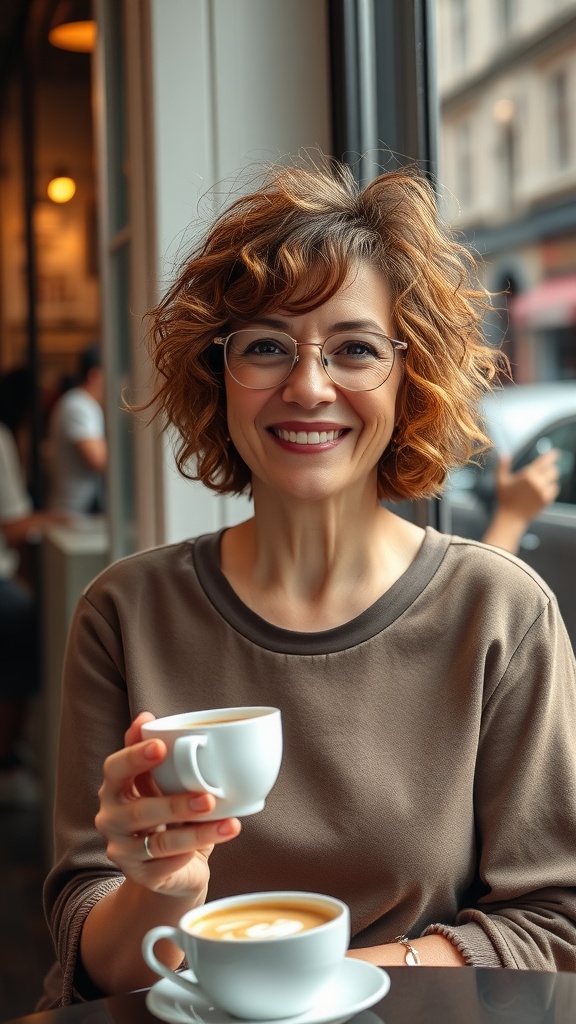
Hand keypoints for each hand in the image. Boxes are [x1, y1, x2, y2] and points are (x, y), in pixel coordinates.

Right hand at [95, 712, 240, 899]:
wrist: (166, 869)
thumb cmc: (165, 814)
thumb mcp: (158, 783)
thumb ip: (154, 753)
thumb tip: (147, 716)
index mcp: (114, 790)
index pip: (115, 770)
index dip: (134, 757)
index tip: (161, 745)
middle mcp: (111, 820)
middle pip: (138, 812)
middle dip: (175, 804)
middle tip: (207, 796)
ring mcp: (124, 852)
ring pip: (160, 843)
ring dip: (196, 833)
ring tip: (227, 822)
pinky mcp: (142, 877)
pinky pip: (167, 866)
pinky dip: (193, 854)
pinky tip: (217, 842)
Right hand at [495, 449, 559, 522]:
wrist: (511, 517)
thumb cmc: (505, 498)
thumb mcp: (501, 481)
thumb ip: (502, 466)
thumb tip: (503, 453)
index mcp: (527, 475)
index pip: (544, 461)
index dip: (552, 456)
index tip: (556, 453)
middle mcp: (537, 482)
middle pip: (553, 470)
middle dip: (551, 468)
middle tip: (547, 470)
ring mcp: (543, 492)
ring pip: (554, 480)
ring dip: (551, 479)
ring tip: (543, 481)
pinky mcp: (546, 500)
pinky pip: (554, 489)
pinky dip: (552, 487)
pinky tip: (544, 489)